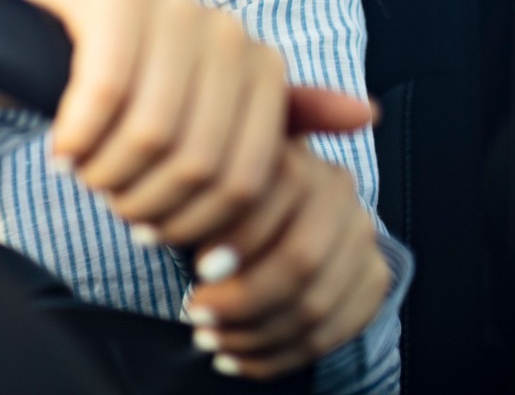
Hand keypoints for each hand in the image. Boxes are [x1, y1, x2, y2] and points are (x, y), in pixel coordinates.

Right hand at [8, 0, 372, 249]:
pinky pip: (104, 93)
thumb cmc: (134, 82)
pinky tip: (64, 148)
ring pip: (151, 133)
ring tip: (88, 175)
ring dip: (109, 173)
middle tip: (115, 205)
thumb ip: (279, 120)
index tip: (158, 233)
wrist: (49, 28)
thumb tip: (368, 115)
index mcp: (256, 61)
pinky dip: (79, 137)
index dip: (197, 225)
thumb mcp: (208, 109)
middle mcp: (220, 26)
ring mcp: (168, 3)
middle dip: (147, 204)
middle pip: (198, 162)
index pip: (245, 179)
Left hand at [184, 143, 389, 378]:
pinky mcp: (373, 277)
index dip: (235, 241)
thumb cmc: (232, 196)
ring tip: (209, 340)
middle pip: (299, 260)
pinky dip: (280, 355)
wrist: (293, 207)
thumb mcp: (213, 174)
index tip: (198, 270)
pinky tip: (239, 359)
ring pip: (314, 304)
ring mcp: (362, 236)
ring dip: (254, 333)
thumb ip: (192, 186)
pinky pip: (333, 331)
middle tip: (196, 316)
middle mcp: (338, 191)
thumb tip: (140, 220)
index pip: (273, 202)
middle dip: (243, 298)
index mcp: (294, 155)